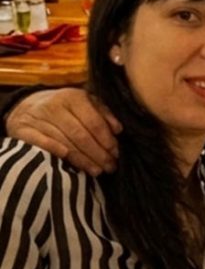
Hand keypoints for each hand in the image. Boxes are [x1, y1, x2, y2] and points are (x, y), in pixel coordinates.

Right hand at [6, 88, 120, 174]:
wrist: (26, 106)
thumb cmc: (65, 108)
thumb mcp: (86, 103)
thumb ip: (103, 114)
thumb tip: (118, 130)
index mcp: (74, 98)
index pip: (94, 122)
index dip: (106, 140)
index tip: (116, 153)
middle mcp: (55, 106)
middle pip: (80, 135)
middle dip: (98, 154)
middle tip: (110, 166)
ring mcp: (37, 119)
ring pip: (64, 143)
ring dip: (83, 160)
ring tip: (98, 171)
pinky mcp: (23, 130)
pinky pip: (42, 144)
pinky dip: (56, 152)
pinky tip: (69, 163)